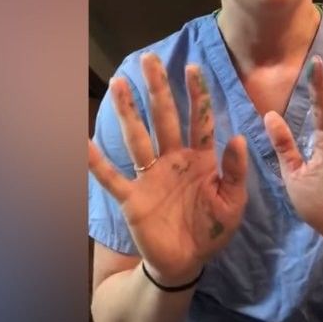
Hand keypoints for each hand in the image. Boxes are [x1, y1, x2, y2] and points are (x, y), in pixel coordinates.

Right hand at [88, 53, 248, 285]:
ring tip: (120, 84)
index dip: (197, 95)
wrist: (187, 262)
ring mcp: (151, 176)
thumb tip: (238, 137)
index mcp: (201, 159)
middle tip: (149, 59)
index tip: (193, 68)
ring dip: (128, 112)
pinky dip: (97, 163)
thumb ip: (236, 171)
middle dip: (158, 89)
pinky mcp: (133, 197)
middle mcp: (173, 159)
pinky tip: (84, 143)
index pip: (200, 120)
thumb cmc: (211, 230)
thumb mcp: (233, 202)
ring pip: (138, 137)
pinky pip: (113, 177)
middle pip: (165, 117)